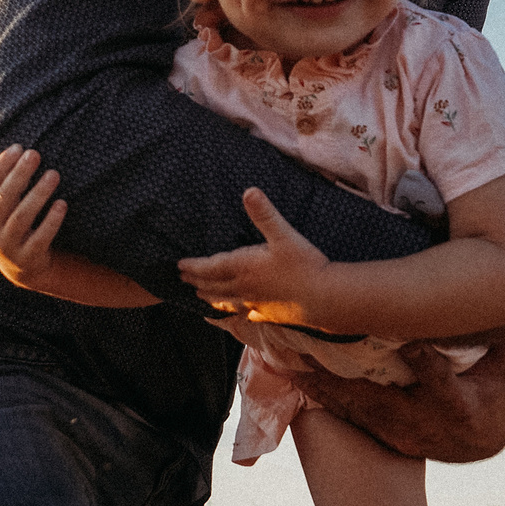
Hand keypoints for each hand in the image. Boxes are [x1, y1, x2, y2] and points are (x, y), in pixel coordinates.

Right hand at [0, 145, 65, 290]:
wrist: (22, 267)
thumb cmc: (9, 226)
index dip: (1, 165)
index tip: (19, 147)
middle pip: (3, 199)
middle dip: (18, 174)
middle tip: (35, 154)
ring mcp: (8, 246)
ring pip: (21, 218)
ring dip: (38, 194)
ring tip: (54, 174)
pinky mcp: (28, 258)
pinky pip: (40, 238)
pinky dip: (51, 221)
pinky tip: (62, 204)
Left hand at [177, 188, 333, 326]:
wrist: (325, 298)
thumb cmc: (304, 266)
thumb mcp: (284, 235)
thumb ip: (264, 214)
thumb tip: (249, 191)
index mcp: (244, 267)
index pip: (211, 267)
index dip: (194, 265)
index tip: (179, 264)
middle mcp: (245, 287)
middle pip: (213, 285)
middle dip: (197, 281)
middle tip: (182, 279)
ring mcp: (255, 303)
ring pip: (225, 301)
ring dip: (210, 297)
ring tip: (199, 297)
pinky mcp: (268, 314)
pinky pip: (244, 314)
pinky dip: (233, 313)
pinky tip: (237, 314)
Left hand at [292, 322, 504, 463]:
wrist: (479, 444)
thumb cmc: (494, 394)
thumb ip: (503, 333)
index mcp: (460, 409)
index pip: (442, 384)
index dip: (427, 364)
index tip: (410, 341)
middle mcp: (424, 425)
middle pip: (382, 401)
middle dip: (346, 378)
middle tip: (313, 348)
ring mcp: (398, 433)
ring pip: (356, 408)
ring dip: (321, 383)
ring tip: (287, 357)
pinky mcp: (379, 435)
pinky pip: (345, 414)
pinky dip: (318, 394)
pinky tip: (291, 374)